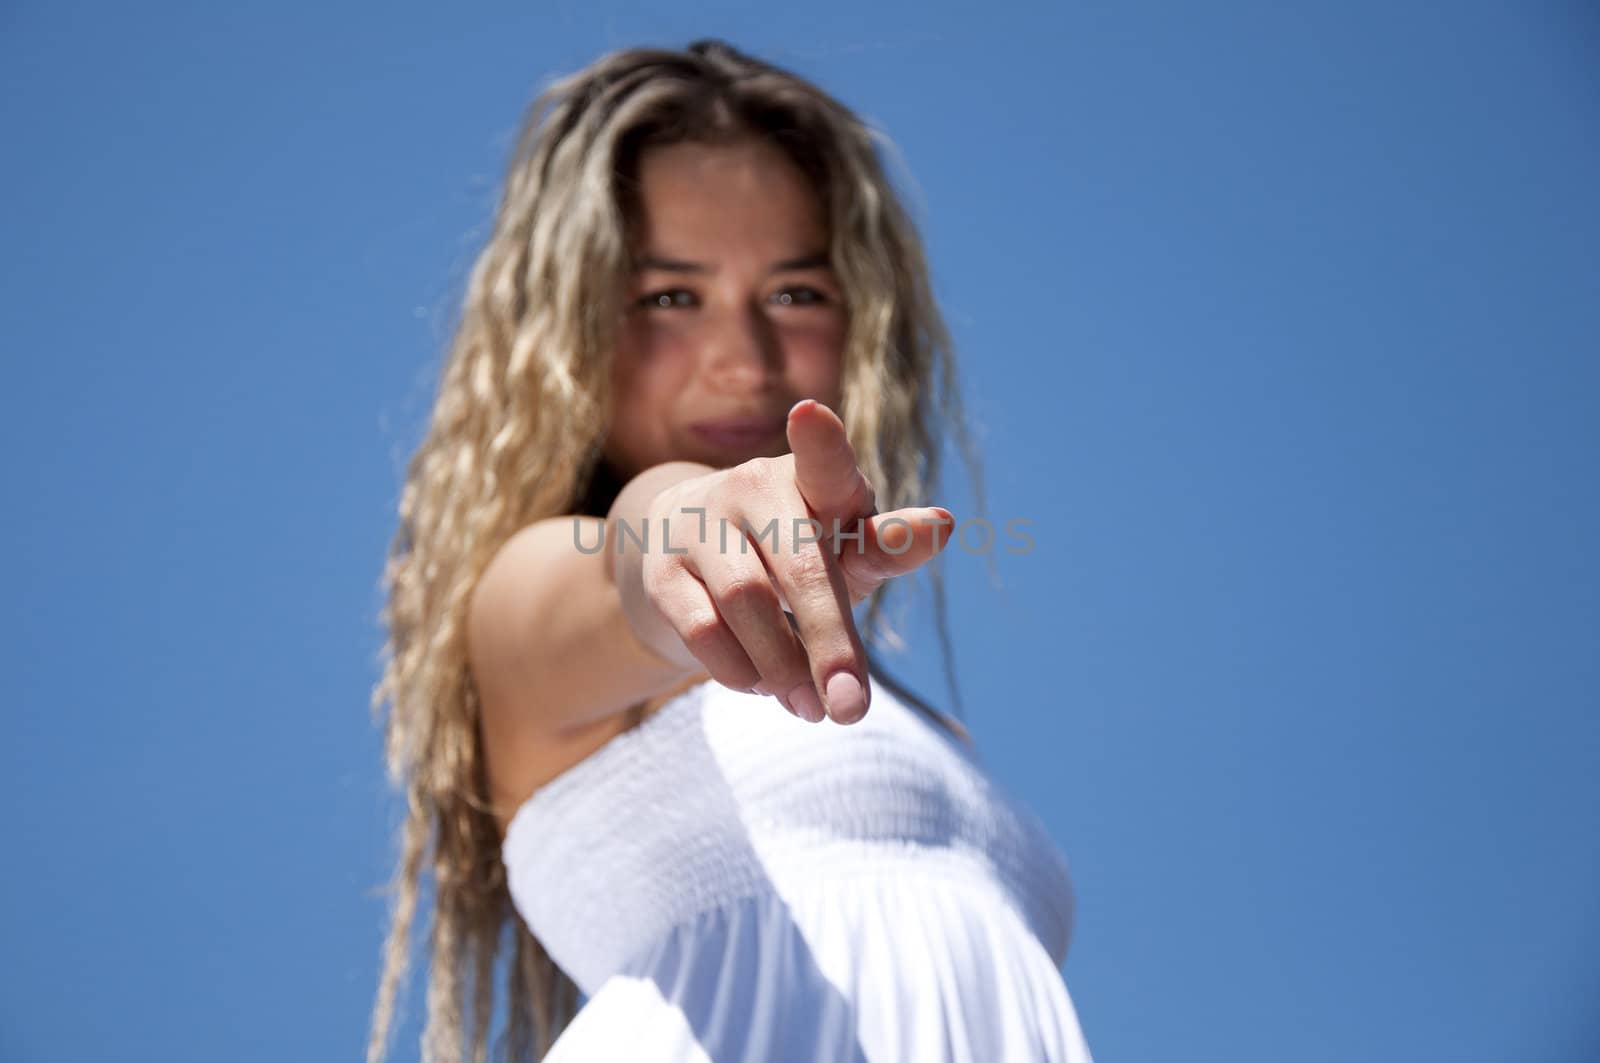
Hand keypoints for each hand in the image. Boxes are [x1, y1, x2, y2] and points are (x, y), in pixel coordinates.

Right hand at [629, 399, 951, 723]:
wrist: (693, 552)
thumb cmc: (795, 549)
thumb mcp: (845, 546)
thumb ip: (887, 545)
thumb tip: (943, 525)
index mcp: (812, 476)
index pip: (821, 459)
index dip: (819, 440)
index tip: (809, 415)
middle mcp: (752, 486)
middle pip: (799, 567)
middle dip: (831, 644)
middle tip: (851, 710)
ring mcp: (699, 522)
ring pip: (746, 602)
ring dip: (784, 666)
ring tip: (813, 707)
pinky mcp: (660, 568)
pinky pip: (701, 628)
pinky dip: (737, 668)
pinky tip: (762, 686)